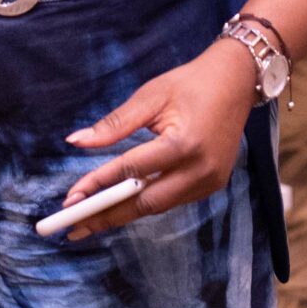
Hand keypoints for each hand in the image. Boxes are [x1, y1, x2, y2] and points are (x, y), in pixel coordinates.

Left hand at [56, 39, 256, 240]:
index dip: (98, 185)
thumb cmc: (190, 83)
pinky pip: (173, 200)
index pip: (132, 171)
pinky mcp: (213, 185)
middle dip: (108, 215)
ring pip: (159, 206)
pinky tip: (123, 205)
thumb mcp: (150, 96)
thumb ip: (114, 124)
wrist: (236, 81)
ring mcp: (210, 182)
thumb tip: (76, 141)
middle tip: (74, 226)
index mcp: (183, 144)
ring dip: (125, 213)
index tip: (70, 199)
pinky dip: (147, 203)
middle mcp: (200, 170)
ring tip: (91, 220)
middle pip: (145, 203)